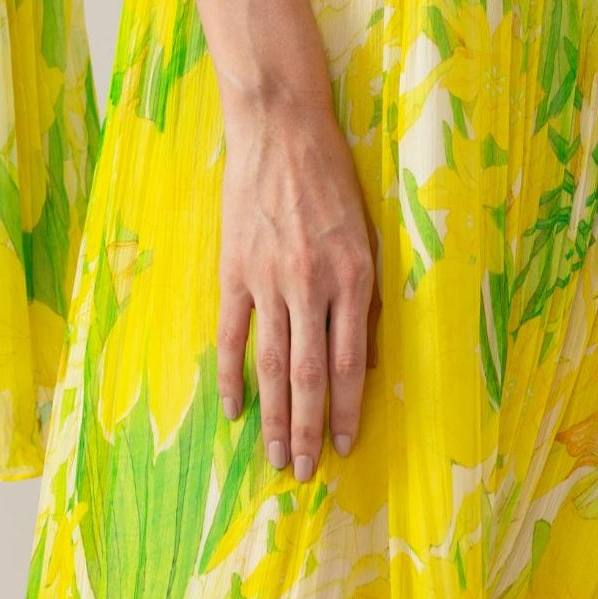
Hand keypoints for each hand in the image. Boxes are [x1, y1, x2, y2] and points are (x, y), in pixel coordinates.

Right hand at [217, 84, 377, 476]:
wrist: (280, 126)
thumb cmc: (331, 175)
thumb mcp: (366, 231)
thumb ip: (363, 291)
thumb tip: (362, 350)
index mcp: (352, 278)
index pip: (351, 364)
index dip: (348, 411)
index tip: (345, 446)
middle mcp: (312, 286)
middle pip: (311, 376)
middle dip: (310, 430)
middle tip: (306, 472)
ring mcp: (269, 280)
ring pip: (273, 365)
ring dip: (276, 417)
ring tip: (277, 457)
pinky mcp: (235, 270)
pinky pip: (231, 335)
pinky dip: (231, 377)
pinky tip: (234, 410)